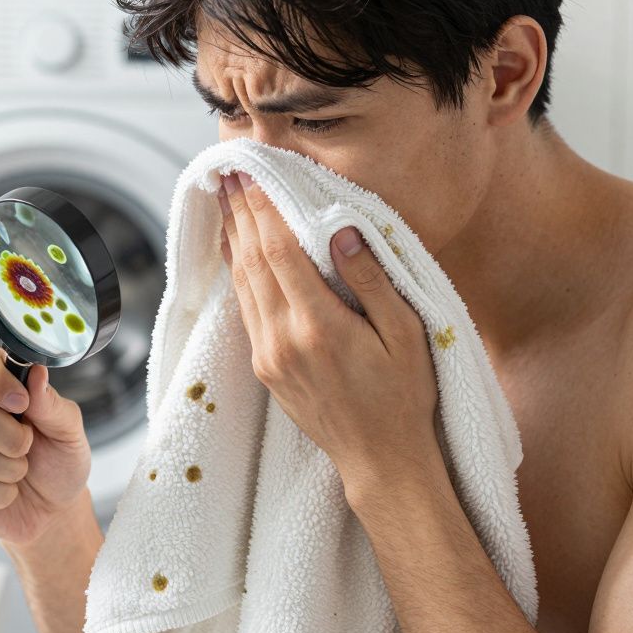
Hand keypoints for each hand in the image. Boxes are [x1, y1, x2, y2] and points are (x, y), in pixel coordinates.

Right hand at [0, 339, 91, 545]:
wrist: (50, 507)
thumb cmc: (57, 460)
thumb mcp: (69, 430)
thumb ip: (52, 403)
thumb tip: (36, 373)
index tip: (22, 404)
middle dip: (14, 439)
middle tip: (26, 447)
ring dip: (9, 470)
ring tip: (16, 470)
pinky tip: (2, 490)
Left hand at [217, 171, 439, 481]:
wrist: (381, 460)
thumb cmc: (405, 397)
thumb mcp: (406, 335)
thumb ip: (372, 281)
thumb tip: (341, 230)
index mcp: (318, 326)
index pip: (278, 251)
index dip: (262, 207)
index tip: (251, 173)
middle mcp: (283, 339)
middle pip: (252, 260)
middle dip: (240, 212)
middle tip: (227, 171)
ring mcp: (268, 354)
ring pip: (242, 283)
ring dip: (233, 237)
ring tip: (225, 200)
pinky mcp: (264, 367)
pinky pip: (245, 307)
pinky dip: (238, 271)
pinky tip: (237, 250)